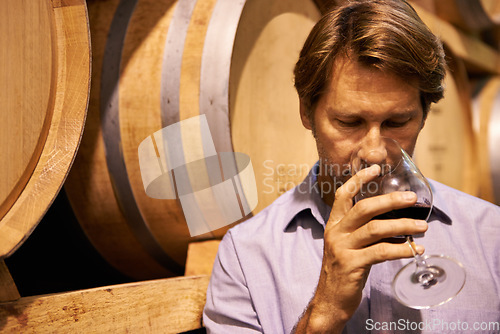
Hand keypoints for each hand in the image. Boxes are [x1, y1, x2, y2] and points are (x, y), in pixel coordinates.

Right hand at [294, 164, 427, 332]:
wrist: (330, 299)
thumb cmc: (343, 269)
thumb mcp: (346, 244)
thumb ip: (361, 229)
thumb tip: (394, 217)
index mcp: (334, 224)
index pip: (343, 194)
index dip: (359, 179)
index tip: (376, 168)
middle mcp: (336, 232)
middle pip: (364, 208)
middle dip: (390, 201)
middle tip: (412, 198)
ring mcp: (343, 248)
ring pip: (376, 229)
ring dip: (402, 226)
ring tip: (423, 227)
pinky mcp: (352, 265)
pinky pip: (381, 252)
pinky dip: (401, 249)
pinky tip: (415, 250)